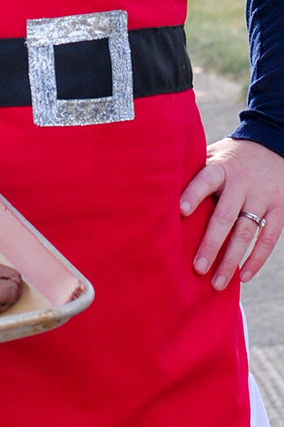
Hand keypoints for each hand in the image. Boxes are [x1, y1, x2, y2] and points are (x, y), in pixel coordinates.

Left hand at [179, 138, 283, 289]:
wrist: (273, 142)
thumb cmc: (229, 157)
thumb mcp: (211, 155)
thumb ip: (192, 172)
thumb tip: (155, 190)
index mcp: (221, 168)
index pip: (205, 180)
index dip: (193, 194)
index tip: (180, 211)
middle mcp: (242, 183)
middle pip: (225, 216)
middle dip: (211, 244)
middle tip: (198, 268)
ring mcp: (263, 197)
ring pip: (246, 233)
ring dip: (231, 260)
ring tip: (216, 283)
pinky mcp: (280, 208)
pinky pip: (269, 237)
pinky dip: (256, 259)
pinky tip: (242, 277)